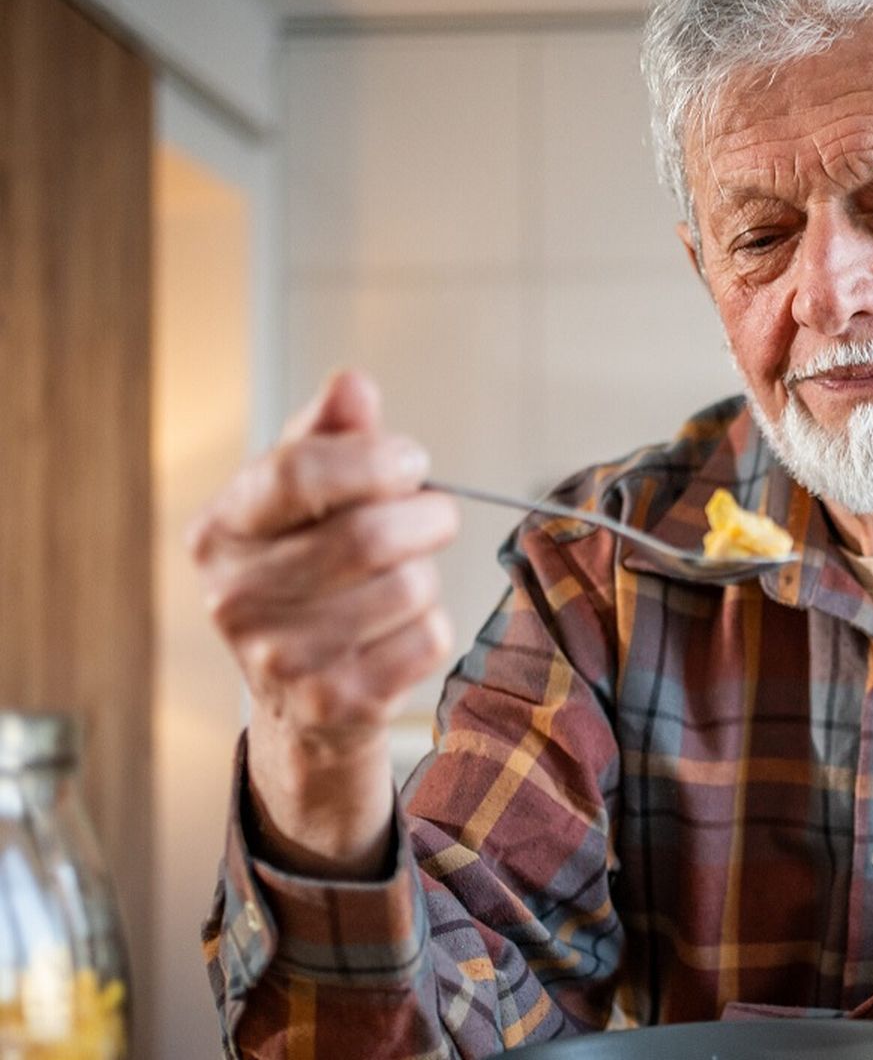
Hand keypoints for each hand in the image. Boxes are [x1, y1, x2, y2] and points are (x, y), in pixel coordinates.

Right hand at [189, 370, 458, 876]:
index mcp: (222, 531)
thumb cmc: (309, 575)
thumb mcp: (305, 499)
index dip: (373, 460)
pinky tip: (398, 630)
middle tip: (433, 517)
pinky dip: (432, 627)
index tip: (410, 463)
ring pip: (409, 588)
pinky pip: (427, 638)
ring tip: (402, 580)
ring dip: (427, 576)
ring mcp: (281, 657)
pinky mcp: (334, 703)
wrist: (302, 697)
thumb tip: (352, 385)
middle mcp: (237, 597)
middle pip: (371, 535)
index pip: (297, 471)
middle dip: (426, 517)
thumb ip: (329, 436)